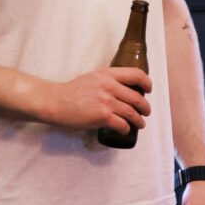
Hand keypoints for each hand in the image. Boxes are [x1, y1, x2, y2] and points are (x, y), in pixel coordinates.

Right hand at [35, 66, 151, 134]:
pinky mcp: (102, 116)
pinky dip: (126, 129)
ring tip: (140, 124)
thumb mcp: (92, 78)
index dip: (147, 83)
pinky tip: (125, 130)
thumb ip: (108, 81)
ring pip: (132, 113)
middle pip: (137, 97)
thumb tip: (123, 90)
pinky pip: (122, 124)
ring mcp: (106, 101)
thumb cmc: (71, 91)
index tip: (149, 90)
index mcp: (108, 74)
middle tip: (146, 112)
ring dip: (139, 121)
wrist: (55, 101)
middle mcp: (109, 86)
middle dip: (145, 107)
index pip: (136, 74)